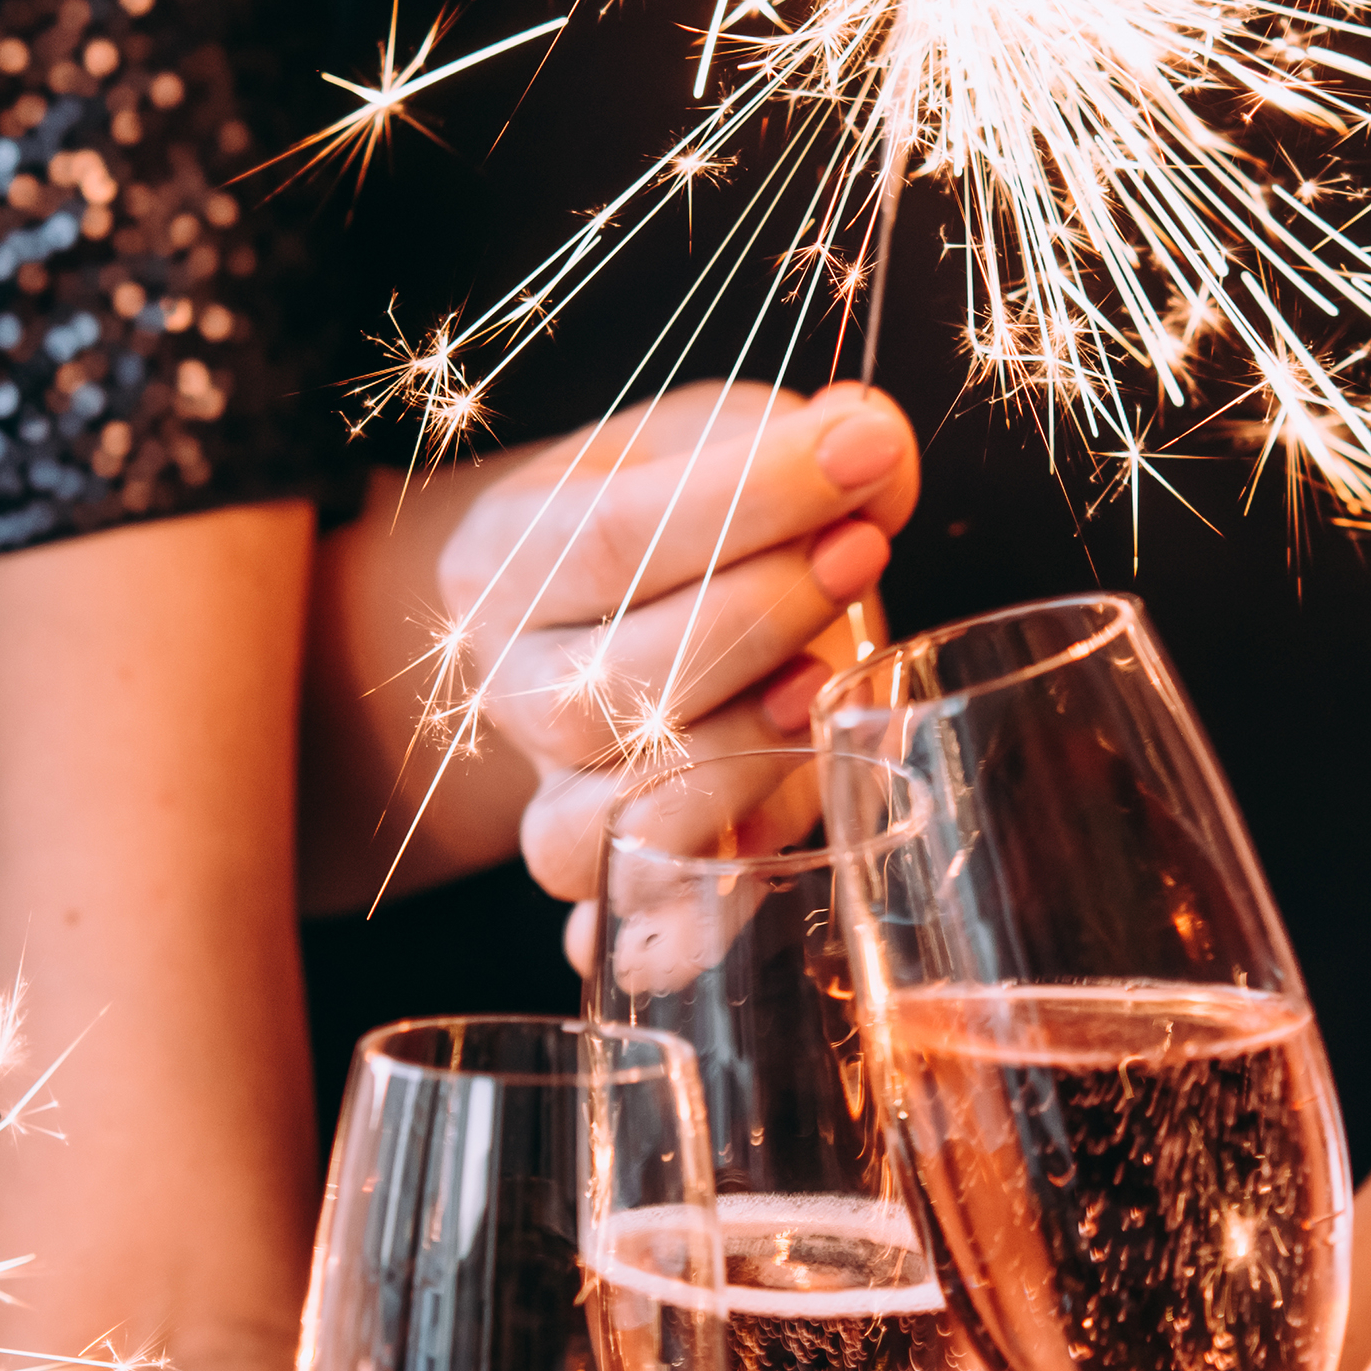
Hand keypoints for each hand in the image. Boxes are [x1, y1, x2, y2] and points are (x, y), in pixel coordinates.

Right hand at [420, 379, 919, 931]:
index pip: (610, 539)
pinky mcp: (623, 885)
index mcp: (500, 562)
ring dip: (740, 760)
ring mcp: (555, 798)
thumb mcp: (727, 441)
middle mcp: (508, 690)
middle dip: (755, 621)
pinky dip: (696, 921)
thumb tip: (870, 443)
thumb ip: (802, 437)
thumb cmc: (694, 520)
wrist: (643, 613)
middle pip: (608, 690)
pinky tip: (765, 865)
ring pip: (615, 822)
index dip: (748, 500)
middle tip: (858, 556)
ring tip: (823, 689)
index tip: (860, 455)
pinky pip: (636, 933)